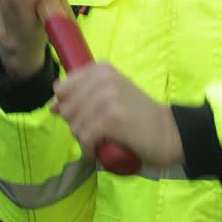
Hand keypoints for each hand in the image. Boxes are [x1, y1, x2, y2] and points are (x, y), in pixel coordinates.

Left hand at [51, 61, 183, 168]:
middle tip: (94, 132)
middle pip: (66, 108)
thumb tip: (52, 103)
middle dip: (75, 125)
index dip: (66, 106)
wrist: (168, 132)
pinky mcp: (112, 118)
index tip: (82, 116)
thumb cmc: (137, 115)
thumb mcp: (111, 94)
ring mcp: (108, 97)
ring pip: (74, 124)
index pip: (63, 87)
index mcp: (101, 69)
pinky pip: (84, 138)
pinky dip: (88, 150)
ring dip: (82, 139)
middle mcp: (103, 78)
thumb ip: (84, 93)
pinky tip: (97, 152)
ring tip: (98, 141)